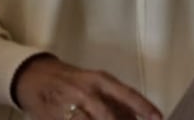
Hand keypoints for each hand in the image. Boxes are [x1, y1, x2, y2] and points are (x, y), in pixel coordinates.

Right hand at [14, 55, 161, 119]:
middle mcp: (86, 92)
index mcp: (100, 81)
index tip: (158, 118)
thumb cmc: (73, 81)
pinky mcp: (54, 118)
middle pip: (108, 116)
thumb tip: (136, 117)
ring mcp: (69, 107)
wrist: (35, 77)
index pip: (127, 94)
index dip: (144, 107)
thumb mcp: (97, 84)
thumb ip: (117, 102)